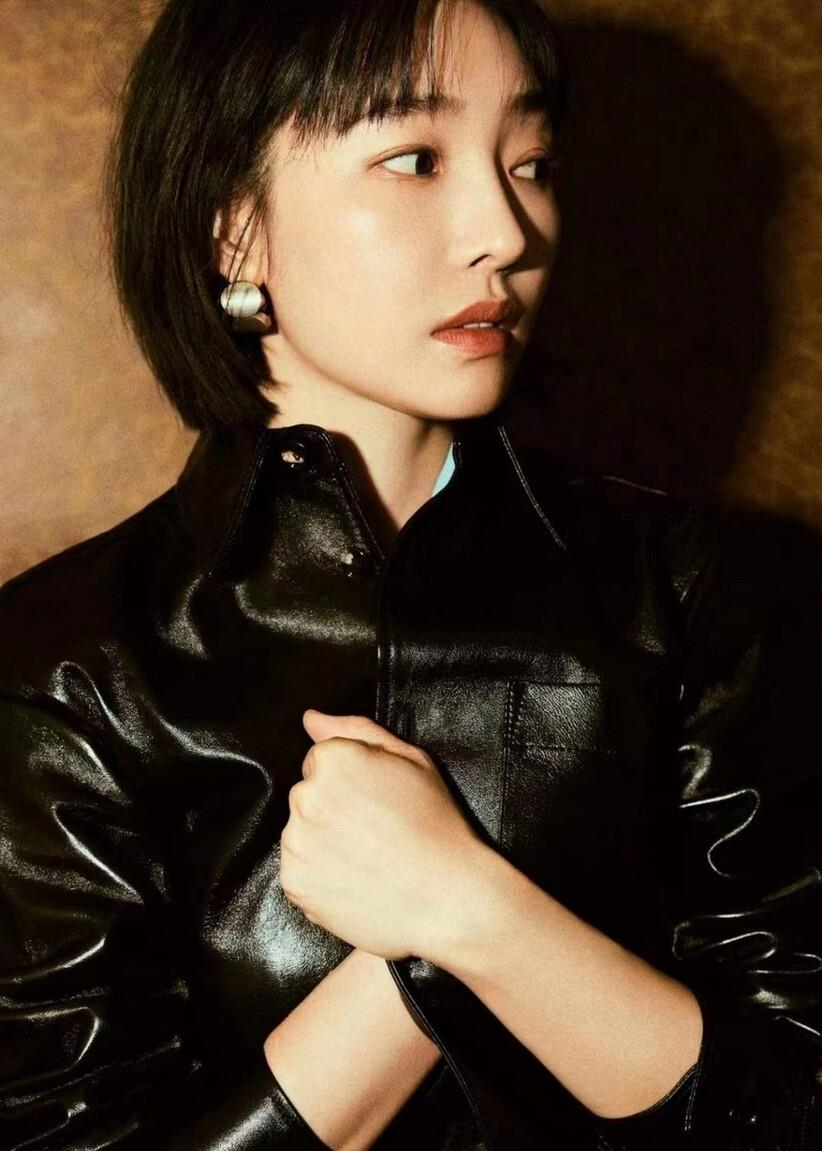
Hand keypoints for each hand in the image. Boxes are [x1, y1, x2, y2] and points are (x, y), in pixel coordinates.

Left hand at [279, 710, 484, 960]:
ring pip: (301, 832)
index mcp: (334, 760)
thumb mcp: (412, 761)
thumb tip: (312, 719)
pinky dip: (321, 876)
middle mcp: (307, 797)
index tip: (377, 801)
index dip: (353, 780)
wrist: (447, 899)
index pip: (322, 760)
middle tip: (377, 831)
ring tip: (368, 859)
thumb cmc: (436, 826)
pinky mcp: (294, 882)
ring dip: (324, 842)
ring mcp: (297, 842)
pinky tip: (356, 879)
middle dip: (334, 808)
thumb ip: (356, 731)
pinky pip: (299, 870)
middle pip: (309, 794)